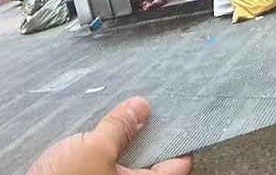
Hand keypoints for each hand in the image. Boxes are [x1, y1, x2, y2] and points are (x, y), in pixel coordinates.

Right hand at [26, 97, 191, 174]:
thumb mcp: (95, 148)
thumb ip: (120, 127)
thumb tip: (141, 106)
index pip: (179, 164)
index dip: (180, 138)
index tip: (178, 115)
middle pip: (154, 163)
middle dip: (149, 136)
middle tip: (145, 109)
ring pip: (130, 164)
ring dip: (126, 142)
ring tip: (121, 117)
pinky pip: (110, 168)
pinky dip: (109, 152)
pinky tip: (99, 134)